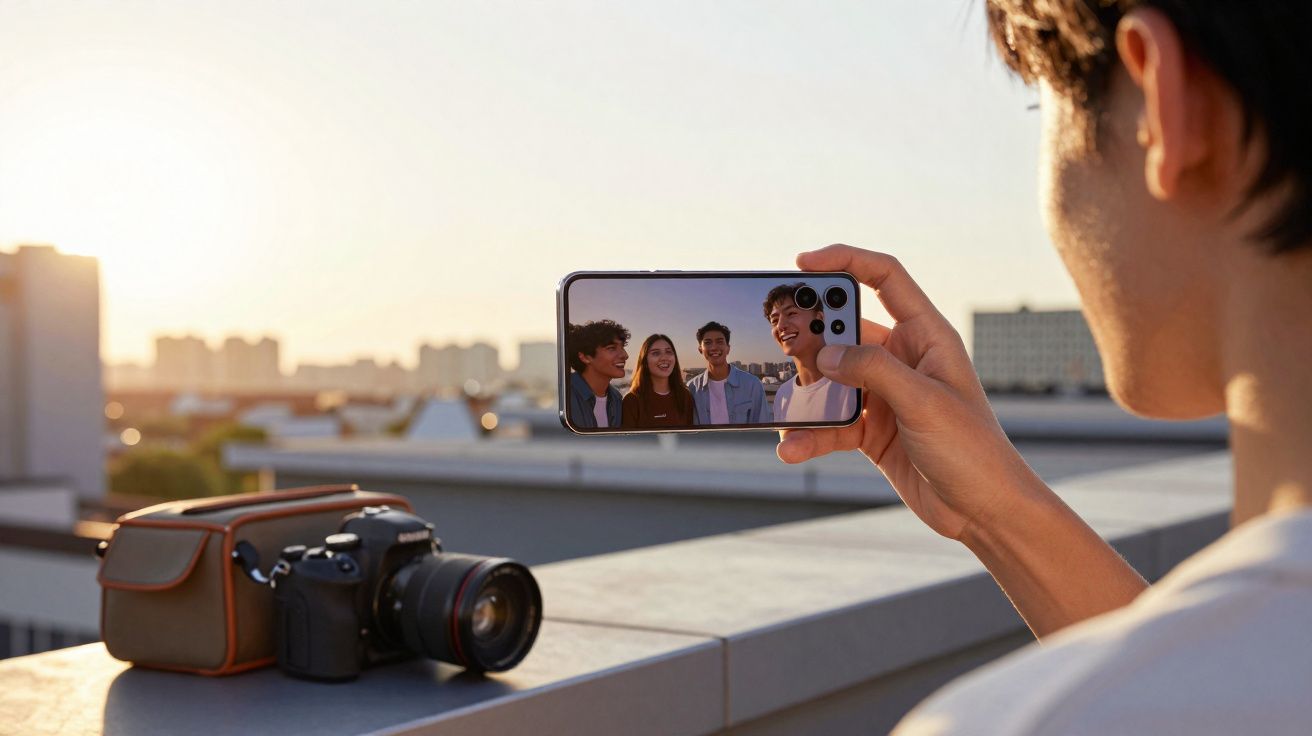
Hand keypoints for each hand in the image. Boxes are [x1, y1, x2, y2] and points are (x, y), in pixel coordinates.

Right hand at [778, 244, 1043, 540]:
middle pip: (847, 330)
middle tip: (782, 343)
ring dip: (807, 395)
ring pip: (832, 380)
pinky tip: (793, 448)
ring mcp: (886, 395)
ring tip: (785, 410)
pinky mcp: (872, 429)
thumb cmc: (973, 451)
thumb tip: (826, 354)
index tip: (803, 263)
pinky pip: (831, 423)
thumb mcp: (923, 402)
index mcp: (927, 337)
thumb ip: (873, 370)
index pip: (885, 279)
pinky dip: (811, 434)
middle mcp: (904, 359)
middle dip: (813, 338)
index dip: (845, 262)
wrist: (984, 511)